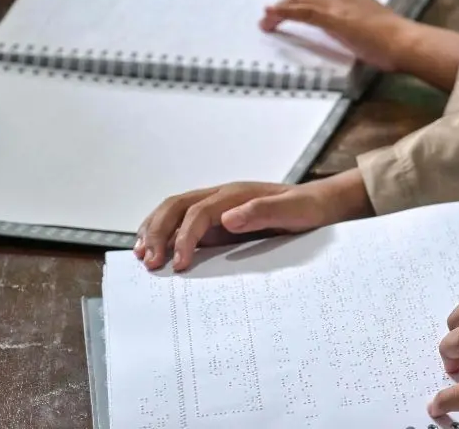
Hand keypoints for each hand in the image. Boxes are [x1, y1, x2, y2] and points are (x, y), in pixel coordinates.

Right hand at [133, 173, 370, 272]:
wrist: (318, 206)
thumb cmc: (307, 208)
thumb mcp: (294, 210)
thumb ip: (263, 211)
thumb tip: (228, 218)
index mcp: (235, 194)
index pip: (199, 212)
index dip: (185, 237)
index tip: (180, 263)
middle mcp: (220, 198)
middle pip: (176, 206)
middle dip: (158, 232)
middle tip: (148, 262)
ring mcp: (216, 209)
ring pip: (173, 212)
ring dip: (154, 231)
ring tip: (141, 256)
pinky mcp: (216, 222)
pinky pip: (182, 224)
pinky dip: (164, 235)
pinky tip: (154, 251)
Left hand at [261, 0, 411, 71]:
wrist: (403, 40)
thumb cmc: (394, 38)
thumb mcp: (371, 25)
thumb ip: (356, 24)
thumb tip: (351, 34)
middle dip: (284, 2)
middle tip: (269, 11)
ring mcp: (335, 4)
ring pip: (297, 0)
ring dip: (277, 11)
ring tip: (265, 22)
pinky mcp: (331, 17)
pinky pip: (299, 12)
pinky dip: (282, 13)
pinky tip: (270, 17)